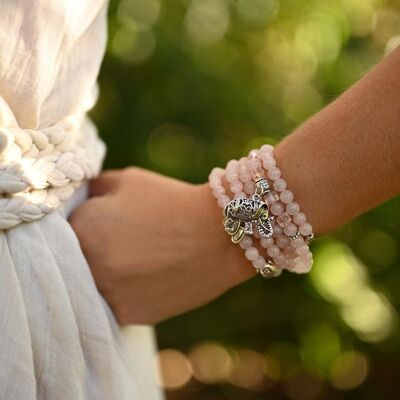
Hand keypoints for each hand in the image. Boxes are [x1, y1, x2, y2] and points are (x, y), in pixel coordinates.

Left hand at [69, 167, 253, 324]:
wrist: (219, 234)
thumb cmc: (172, 201)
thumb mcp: (128, 180)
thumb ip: (93, 189)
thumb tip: (80, 200)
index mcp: (82, 227)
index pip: (63, 230)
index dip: (84, 225)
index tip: (104, 224)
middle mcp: (88, 265)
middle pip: (74, 260)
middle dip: (93, 250)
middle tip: (122, 242)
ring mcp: (108, 294)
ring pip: (92, 284)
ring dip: (107, 273)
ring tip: (136, 259)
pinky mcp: (129, 315)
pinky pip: (113, 302)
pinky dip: (124, 291)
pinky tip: (145, 276)